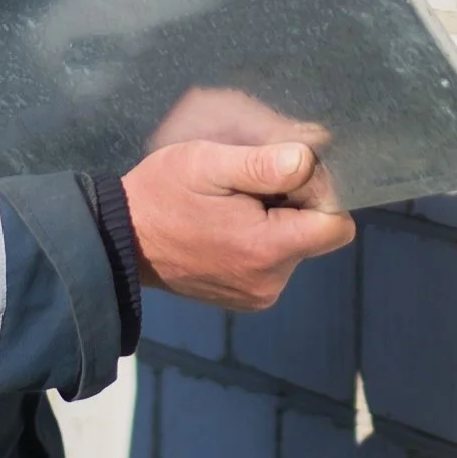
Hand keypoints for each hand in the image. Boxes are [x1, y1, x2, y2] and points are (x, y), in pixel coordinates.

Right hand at [122, 141, 356, 312]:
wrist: (120, 241)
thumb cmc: (164, 193)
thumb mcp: (208, 164)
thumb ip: (263, 163)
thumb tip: (310, 158)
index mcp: (267, 250)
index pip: (335, 225)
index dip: (320, 192)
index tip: (284, 174)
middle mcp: (271, 282)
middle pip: (316, 234)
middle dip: (295, 203)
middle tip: (249, 184)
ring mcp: (258, 295)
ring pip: (296, 245)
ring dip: (277, 220)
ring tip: (232, 204)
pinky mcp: (246, 299)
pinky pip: (274, 262)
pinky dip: (261, 239)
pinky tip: (227, 224)